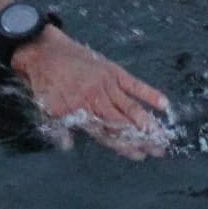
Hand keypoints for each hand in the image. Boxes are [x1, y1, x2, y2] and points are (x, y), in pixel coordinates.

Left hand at [13, 29, 172, 158]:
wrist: (44, 52)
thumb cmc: (45, 83)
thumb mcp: (46, 110)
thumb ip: (59, 130)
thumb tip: (68, 147)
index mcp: (81, 113)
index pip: (108, 135)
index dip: (125, 146)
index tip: (140, 156)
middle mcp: (97, 101)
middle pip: (124, 124)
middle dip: (143, 139)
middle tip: (159, 150)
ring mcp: (107, 85)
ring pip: (131, 108)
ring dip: (148, 123)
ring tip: (162, 136)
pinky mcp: (112, 71)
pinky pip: (134, 84)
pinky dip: (149, 93)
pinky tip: (164, 104)